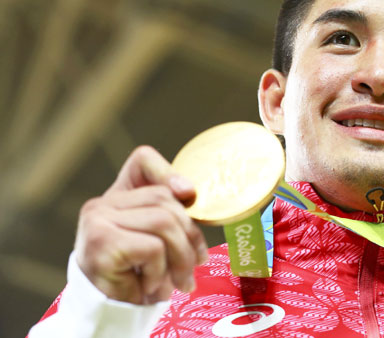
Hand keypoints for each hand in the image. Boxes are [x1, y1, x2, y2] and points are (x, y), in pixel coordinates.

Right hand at [74, 146, 208, 303]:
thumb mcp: (157, 240)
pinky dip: (161, 271)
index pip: (142, 160)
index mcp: (117, 197)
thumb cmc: (137, 275)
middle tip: (196, 265)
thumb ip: (170, 215)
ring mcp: (98, 221)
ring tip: (179, 281)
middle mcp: (102, 204)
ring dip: (181, 258)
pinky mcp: (102, 243)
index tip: (189, 194)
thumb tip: (190, 193)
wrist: (107, 313)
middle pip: (166, 200)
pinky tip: (150, 285)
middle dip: (190, 235)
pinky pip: (153, 248)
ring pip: (164, 223)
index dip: (169, 171)